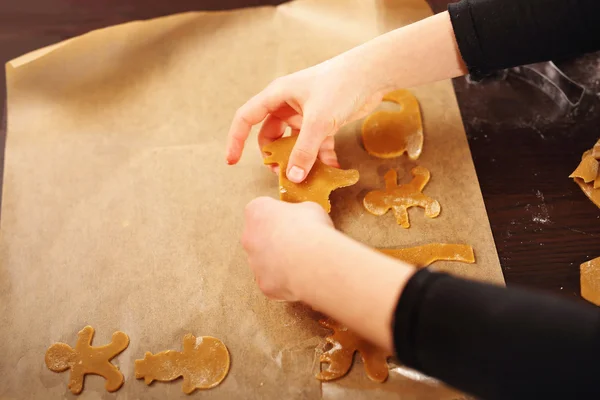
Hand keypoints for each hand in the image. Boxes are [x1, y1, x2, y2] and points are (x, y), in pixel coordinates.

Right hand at [226, 49, 386, 182]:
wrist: (372, 73)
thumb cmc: (341, 86)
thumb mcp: (318, 121)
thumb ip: (304, 151)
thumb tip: (292, 177)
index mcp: (277, 96)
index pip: (246, 118)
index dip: (236, 140)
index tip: (232, 162)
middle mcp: (288, 104)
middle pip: (270, 135)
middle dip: (274, 155)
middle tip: (281, 174)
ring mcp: (306, 113)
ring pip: (293, 142)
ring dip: (298, 159)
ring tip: (306, 178)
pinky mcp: (324, 120)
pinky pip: (315, 144)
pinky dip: (321, 157)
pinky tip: (331, 170)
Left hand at [242, 197, 332, 300]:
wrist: (313, 260)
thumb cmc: (310, 229)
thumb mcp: (309, 208)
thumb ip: (298, 213)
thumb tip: (302, 220)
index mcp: (257, 211)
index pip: (261, 210)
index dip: (279, 215)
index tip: (292, 219)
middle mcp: (249, 237)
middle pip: (259, 237)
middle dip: (276, 239)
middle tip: (298, 242)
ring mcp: (254, 263)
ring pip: (265, 262)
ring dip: (280, 261)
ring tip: (303, 261)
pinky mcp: (264, 284)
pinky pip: (274, 281)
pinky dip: (286, 280)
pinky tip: (302, 276)